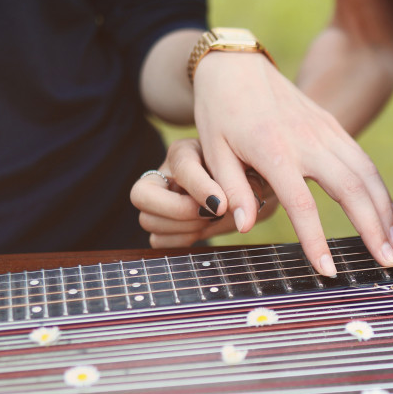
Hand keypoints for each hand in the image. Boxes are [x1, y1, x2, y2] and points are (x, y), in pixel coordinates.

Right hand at [130, 139, 278, 248]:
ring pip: (147, 221)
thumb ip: (245, 189)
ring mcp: (159, 200)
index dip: (199, 188)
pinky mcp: (163, 223)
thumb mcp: (251, 173)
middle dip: (177, 211)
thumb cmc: (250, 174)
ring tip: (212, 221)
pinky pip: (157, 241)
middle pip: (141, 195)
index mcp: (184, 151)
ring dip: (183, 228)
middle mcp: (165, 174)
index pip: (180, 166)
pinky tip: (203, 230)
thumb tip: (242, 219)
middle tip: (210, 215)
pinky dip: (181, 242)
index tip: (221, 206)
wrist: (251, 186)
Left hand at [186, 52, 392, 275]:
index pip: (301, 204)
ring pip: (365, 172)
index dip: (316, 240)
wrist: (235, 65)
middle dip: (372, 227)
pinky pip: (362, 159)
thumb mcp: (213, 151)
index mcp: (273, 151)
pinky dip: (379, 187)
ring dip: (383, 209)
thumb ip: (231, 190)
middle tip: (387, 261)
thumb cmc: (219, 112)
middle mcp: (306, 140)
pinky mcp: (333, 125)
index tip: (329, 270)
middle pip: (350, 188)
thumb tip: (244, 228)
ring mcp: (324, 130)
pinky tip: (388, 212)